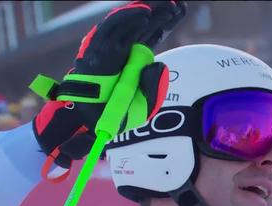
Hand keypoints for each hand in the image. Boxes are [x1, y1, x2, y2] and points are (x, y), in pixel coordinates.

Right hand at [32, 1, 185, 170]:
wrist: (90, 126)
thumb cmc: (115, 116)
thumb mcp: (144, 104)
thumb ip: (154, 85)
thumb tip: (158, 64)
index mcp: (134, 60)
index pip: (151, 35)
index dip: (165, 21)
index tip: (181, 8)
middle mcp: (122, 51)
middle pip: (143, 26)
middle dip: (160, 13)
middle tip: (178, 3)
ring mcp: (109, 50)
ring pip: (129, 24)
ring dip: (147, 11)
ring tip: (168, 4)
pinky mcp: (96, 51)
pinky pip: (112, 30)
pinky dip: (127, 19)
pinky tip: (144, 13)